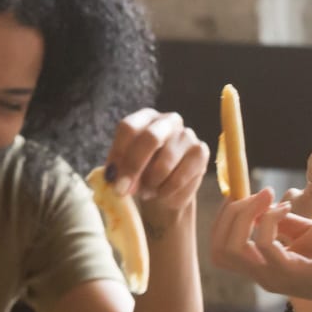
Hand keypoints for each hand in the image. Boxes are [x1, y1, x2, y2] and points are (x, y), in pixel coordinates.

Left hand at [104, 108, 209, 230]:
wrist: (167, 189)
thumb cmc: (142, 174)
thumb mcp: (125, 169)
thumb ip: (119, 171)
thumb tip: (114, 180)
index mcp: (144, 118)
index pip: (129, 127)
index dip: (118, 154)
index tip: (111, 178)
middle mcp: (168, 121)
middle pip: (150, 138)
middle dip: (134, 167)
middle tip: (123, 191)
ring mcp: (187, 135)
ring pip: (165, 163)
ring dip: (151, 184)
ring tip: (146, 192)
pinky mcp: (201, 153)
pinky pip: (180, 177)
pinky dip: (166, 191)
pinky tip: (161, 193)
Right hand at [210, 190, 311, 311]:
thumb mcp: (309, 232)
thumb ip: (283, 223)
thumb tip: (262, 207)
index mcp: (264, 265)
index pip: (220, 247)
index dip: (226, 217)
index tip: (249, 194)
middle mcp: (262, 273)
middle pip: (217, 248)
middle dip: (230, 214)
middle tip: (258, 194)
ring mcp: (273, 275)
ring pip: (230, 247)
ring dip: (244, 214)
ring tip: (270, 198)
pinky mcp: (290, 273)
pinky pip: (263, 243)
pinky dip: (270, 218)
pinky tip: (289, 209)